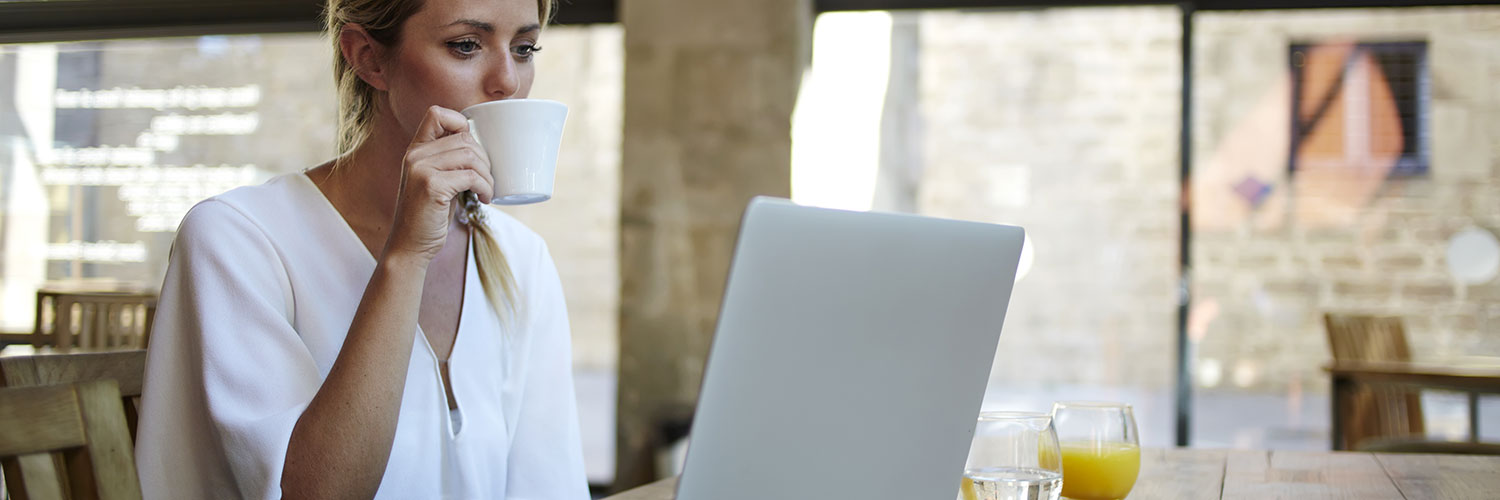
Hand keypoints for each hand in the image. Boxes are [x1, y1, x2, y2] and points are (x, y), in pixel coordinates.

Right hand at [383, 105, 494, 262]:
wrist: (410, 245)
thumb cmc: (429, 215)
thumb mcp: (436, 181)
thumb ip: (449, 161)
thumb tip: (482, 147)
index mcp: (416, 150)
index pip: (437, 114)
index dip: (461, 123)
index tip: (473, 149)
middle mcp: (415, 155)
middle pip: (464, 138)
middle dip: (484, 159)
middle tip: (486, 179)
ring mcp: (421, 169)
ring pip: (470, 156)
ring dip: (487, 175)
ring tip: (487, 191)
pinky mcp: (431, 186)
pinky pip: (470, 177)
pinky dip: (485, 187)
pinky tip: (484, 199)